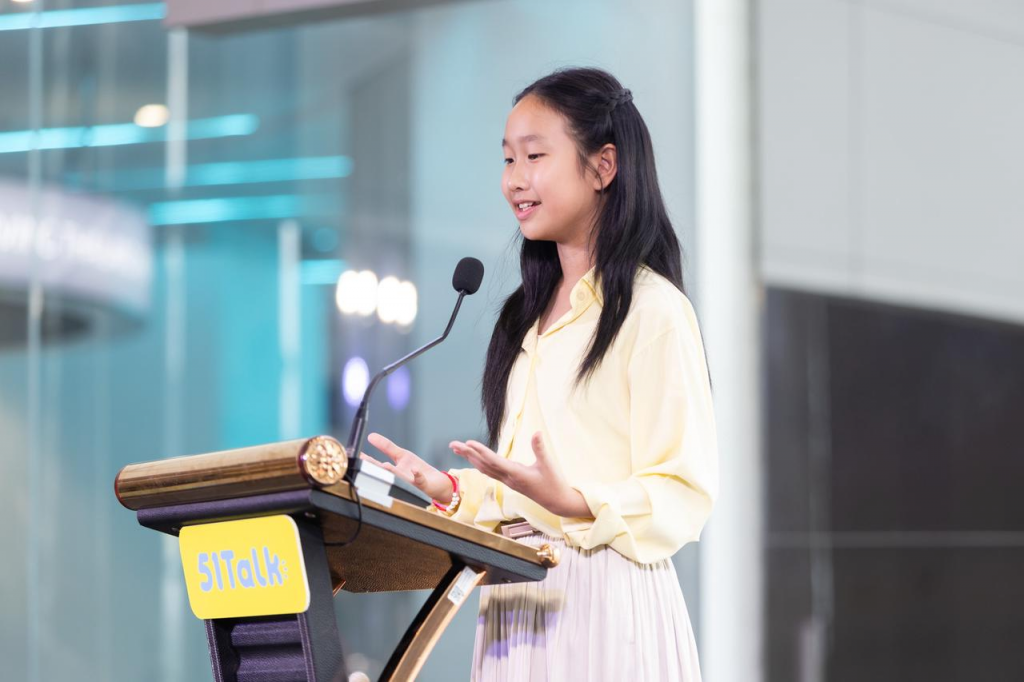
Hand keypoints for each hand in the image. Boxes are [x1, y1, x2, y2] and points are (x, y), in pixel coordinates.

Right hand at [361, 432, 453, 502]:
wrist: (436, 484)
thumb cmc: (417, 470)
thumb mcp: (401, 455)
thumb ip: (386, 447)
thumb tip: (371, 436)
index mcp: (393, 470)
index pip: (377, 464)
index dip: (368, 460)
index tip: (358, 456)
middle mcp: (400, 477)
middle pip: (385, 473)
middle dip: (375, 469)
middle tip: (364, 463)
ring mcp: (411, 482)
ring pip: (400, 478)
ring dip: (393, 472)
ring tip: (385, 466)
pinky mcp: (423, 484)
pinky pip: (420, 480)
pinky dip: (416, 475)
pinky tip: (414, 470)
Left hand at [449, 432, 591, 517]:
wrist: (556, 502)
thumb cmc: (553, 483)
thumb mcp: (549, 465)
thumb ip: (540, 449)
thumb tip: (537, 432)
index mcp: (516, 474)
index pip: (494, 461)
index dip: (481, 452)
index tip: (468, 443)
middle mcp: (508, 479)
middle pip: (484, 465)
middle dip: (468, 454)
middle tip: (453, 444)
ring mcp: (508, 481)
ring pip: (484, 469)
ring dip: (470, 458)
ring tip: (457, 449)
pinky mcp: (510, 481)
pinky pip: (490, 472)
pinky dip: (479, 464)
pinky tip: (473, 459)